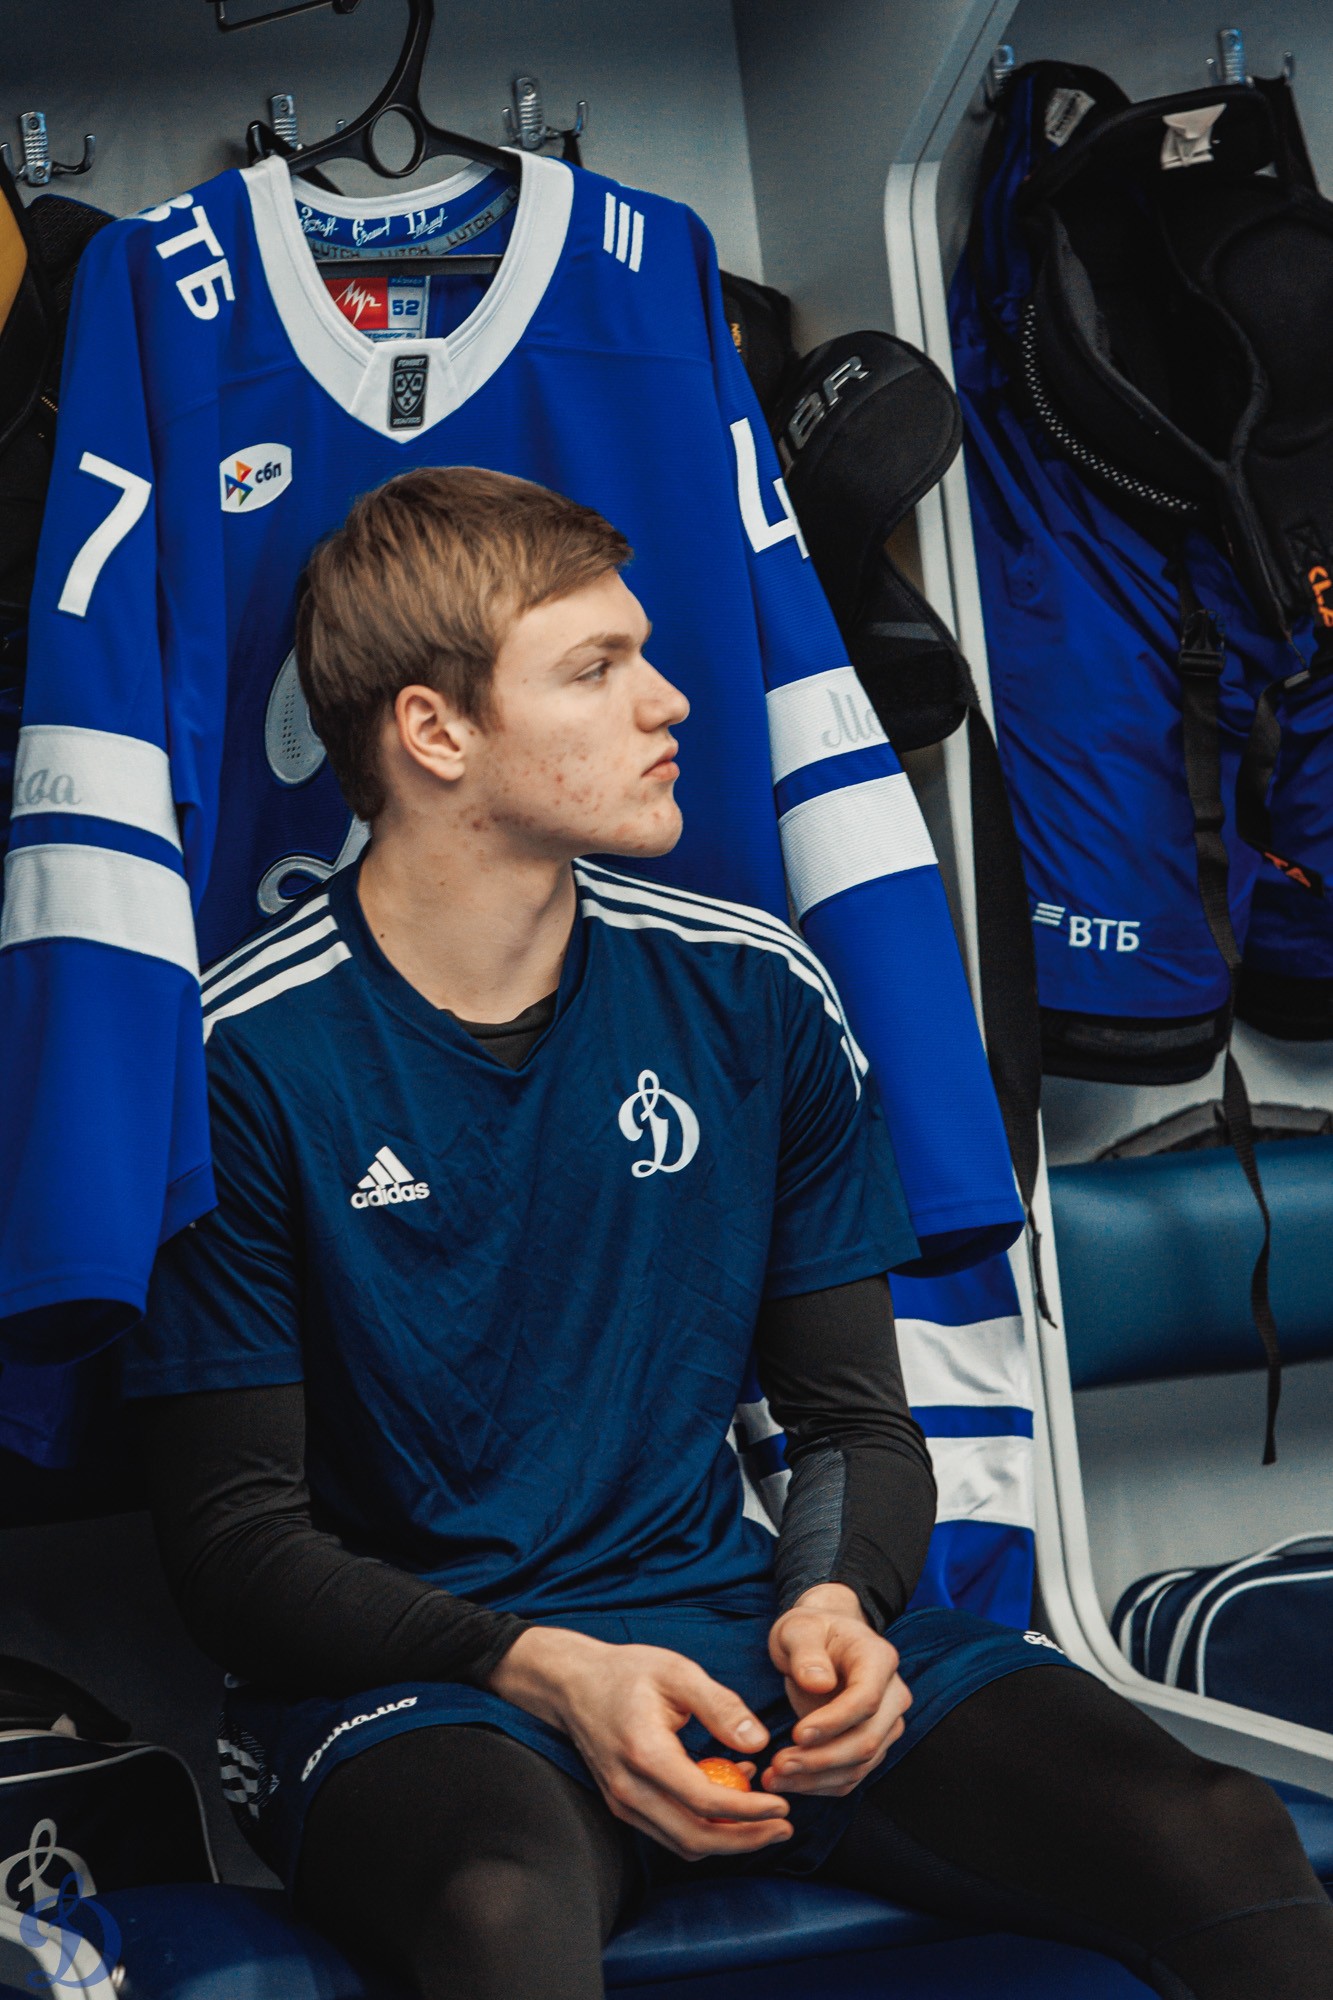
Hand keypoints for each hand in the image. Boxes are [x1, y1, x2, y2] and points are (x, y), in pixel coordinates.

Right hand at [488, 1626, 793, 1860]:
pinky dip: (704, 1826)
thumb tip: (759, 1742)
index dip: (749, 1811)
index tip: (783, 1804)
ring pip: (683, 1843)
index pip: (705, 1802)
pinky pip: (669, 1831)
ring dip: (728, 1838)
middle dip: (746, 1840)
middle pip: (695, 1838)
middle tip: (785, 1826)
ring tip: (764, 1814)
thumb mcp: (678, 1672)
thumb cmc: (627, 1672)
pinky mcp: (624, 1805)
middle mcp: (630, 1789)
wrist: (573, 1683)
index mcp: (645, 1753)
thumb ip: (720, 1706)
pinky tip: (731, 1798)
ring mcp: (623, 1802)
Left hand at [762, 1583, 910, 1796]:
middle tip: (779, 1764)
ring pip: (860, 1764)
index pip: (866, 1700)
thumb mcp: (799, 1629)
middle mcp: (893, 1695)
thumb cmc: (810, 1632)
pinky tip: (789, 1782)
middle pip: (867, 1740)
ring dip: (816, 1778)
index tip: (797, 1734)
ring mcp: (887, 1723)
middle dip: (821, 1759)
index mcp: (879, 1659)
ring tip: (775, 1777)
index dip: (834, 1722)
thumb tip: (819, 1683)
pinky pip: (852, 1775)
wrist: (821, 1643)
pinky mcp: (873, 1745)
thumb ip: (807, 1653)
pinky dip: (820, 1784)